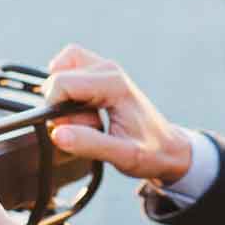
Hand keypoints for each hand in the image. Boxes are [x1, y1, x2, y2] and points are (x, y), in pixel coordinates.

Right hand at [43, 44, 191, 183]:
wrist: (169, 148)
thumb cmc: (151, 152)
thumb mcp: (123, 155)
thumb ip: (89, 144)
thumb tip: (57, 134)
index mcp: (114, 84)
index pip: (61, 83)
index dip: (56, 110)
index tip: (75, 129)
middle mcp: (108, 70)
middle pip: (57, 77)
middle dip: (61, 106)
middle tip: (89, 126)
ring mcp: (104, 69)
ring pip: (60, 68)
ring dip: (63, 97)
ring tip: (87, 118)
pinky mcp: (100, 75)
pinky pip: (69, 72)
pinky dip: (67, 92)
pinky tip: (83, 111)